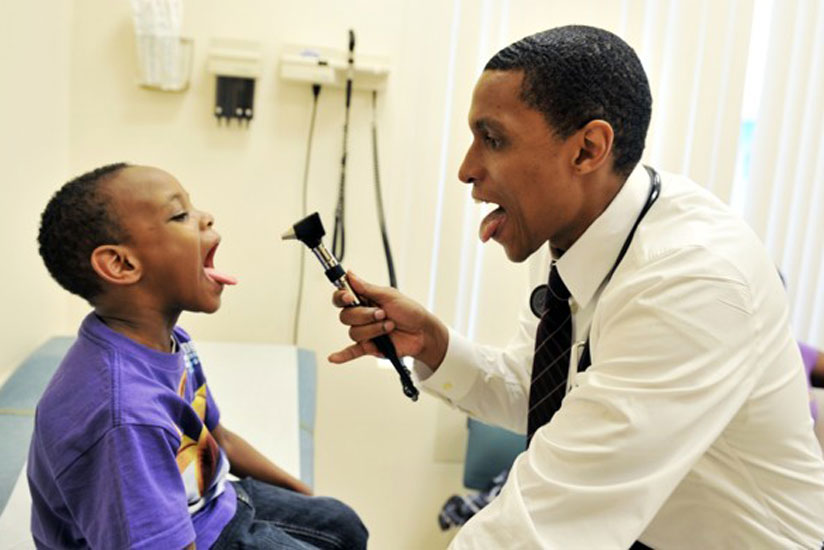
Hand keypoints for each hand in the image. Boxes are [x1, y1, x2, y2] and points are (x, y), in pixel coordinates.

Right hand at [329, 272, 448, 368]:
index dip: (341, 297)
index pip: (341, 298)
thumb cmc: (409, 311)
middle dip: (365, 315)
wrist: (422, 332)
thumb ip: (367, 288)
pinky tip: (334, 358)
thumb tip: (350, 274)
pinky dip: (342, 355)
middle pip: (346, 316)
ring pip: (354, 333)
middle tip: (382, 314)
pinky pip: (352, 351)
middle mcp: (361, 316)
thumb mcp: (390, 295)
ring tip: (389, 326)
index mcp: (364, 300)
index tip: (349, 296)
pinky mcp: (369, 347)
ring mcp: (365, 332)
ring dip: (373, 329)